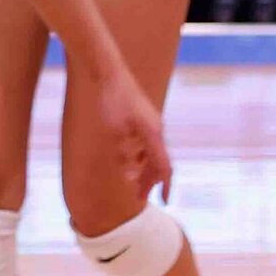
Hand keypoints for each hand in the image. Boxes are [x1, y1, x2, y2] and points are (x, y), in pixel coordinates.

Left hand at [88, 64, 174, 200]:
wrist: (110, 73)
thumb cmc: (111, 100)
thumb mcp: (114, 129)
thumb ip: (123, 152)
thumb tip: (129, 172)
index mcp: (153, 134)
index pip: (164, 167)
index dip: (166, 186)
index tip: (165, 202)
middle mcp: (156, 131)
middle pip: (158, 163)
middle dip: (150, 182)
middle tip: (138, 197)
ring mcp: (151, 124)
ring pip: (152, 154)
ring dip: (144, 170)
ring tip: (132, 183)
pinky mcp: (143, 120)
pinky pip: (146, 144)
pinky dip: (140, 157)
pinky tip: (130, 162)